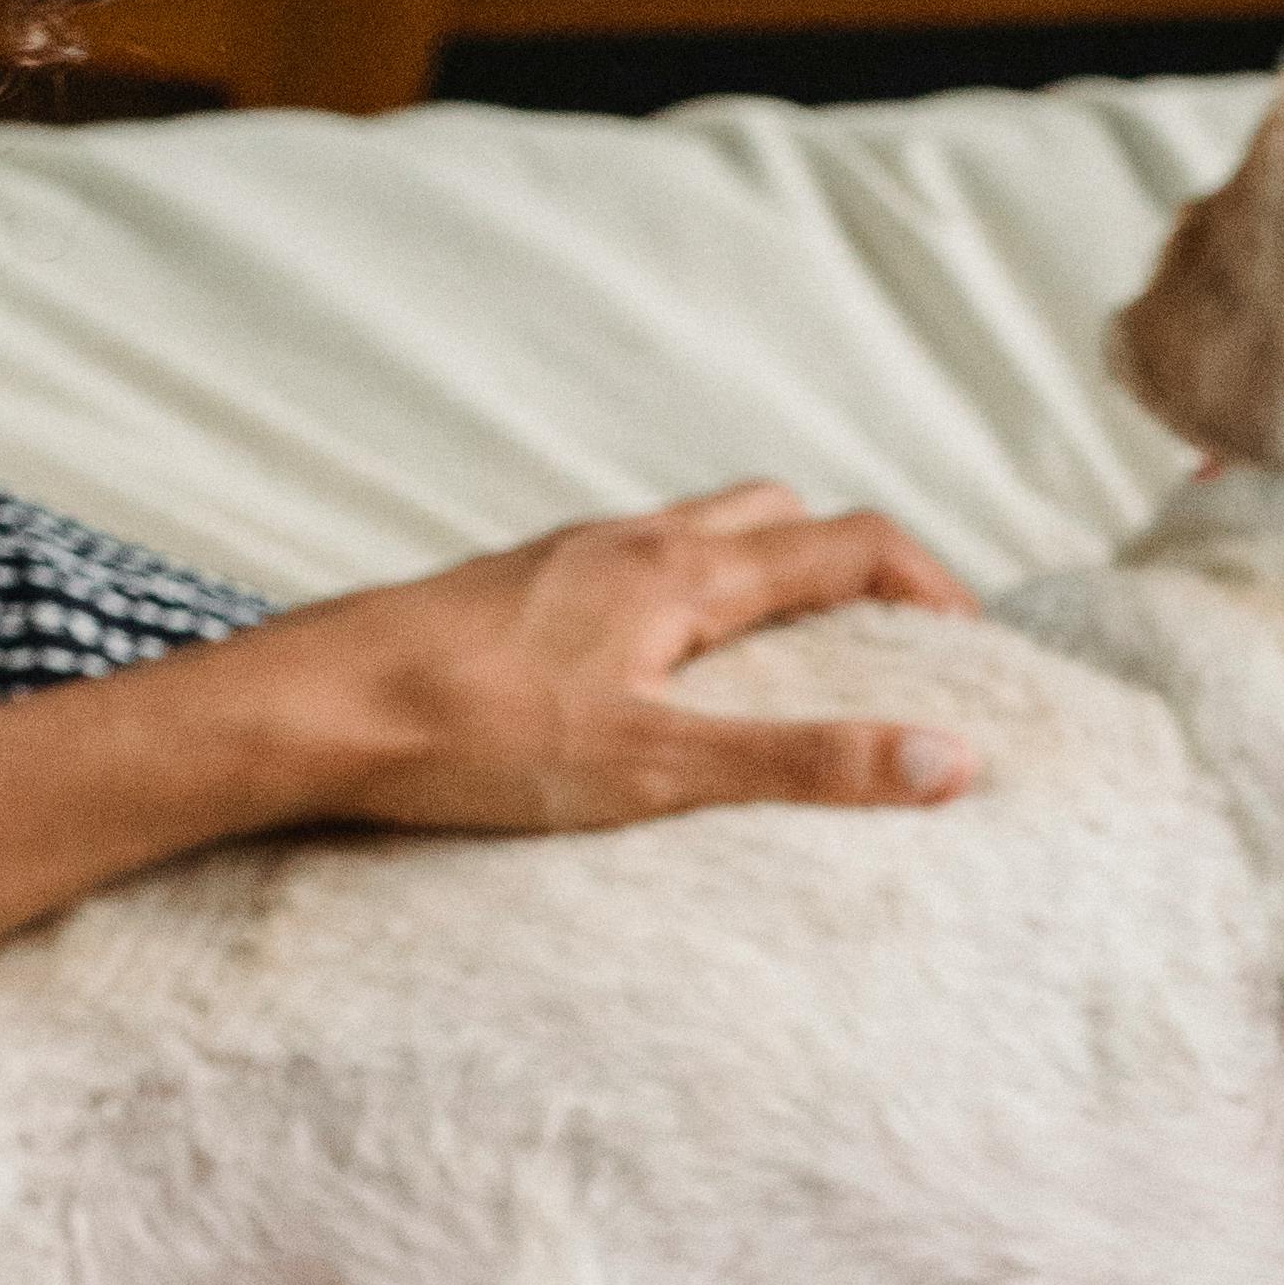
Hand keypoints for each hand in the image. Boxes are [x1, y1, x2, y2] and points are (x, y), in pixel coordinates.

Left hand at [232, 484, 981, 834]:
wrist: (307, 710)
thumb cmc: (469, 739)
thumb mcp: (657, 768)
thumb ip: (804, 763)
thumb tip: (949, 761)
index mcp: (684, 572)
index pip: (851, 541)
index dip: (933, 583)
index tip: (975, 647)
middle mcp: (631, 542)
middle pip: (778, 516)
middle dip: (851, 566)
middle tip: (886, 647)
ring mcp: (564, 559)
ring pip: (697, 535)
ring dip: (761, 578)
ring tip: (780, 666)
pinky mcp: (510, 592)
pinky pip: (628, 571)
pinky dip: (680, 603)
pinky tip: (652, 679)